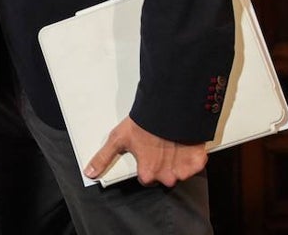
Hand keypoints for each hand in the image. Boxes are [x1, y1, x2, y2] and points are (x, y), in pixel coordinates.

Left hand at [85, 116, 207, 186]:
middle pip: (164, 176)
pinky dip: (192, 157)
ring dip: (176, 161)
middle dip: (162, 164)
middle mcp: (166, 175)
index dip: (145, 165)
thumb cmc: (143, 123)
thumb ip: (104, 158)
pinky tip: (184, 144)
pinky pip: (196, 165)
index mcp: (148, 173)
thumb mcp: (118, 138)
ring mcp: (183, 169)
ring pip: (179, 172)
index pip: (146, 178)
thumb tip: (90, 172)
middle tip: (158, 146)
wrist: (169, 108)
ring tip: (171, 143)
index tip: (146, 153)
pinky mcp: (198, 160)